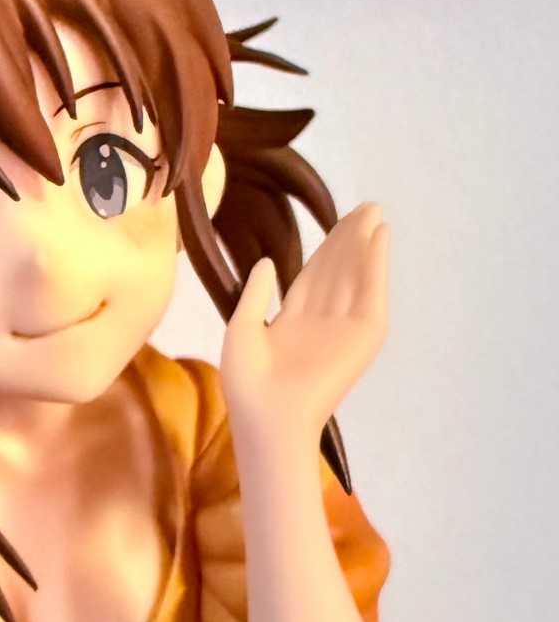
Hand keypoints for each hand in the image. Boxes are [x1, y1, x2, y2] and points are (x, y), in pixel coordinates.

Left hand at [219, 204, 388, 451]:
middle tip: (365, 205)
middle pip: (339, 270)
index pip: (313, 276)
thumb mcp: (241, 329)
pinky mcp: (364, 336)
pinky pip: (372, 293)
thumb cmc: (248, 383)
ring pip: (356, 276)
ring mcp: (345, 328)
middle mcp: (322, 322)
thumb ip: (256, 294)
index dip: (326, 247)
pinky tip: (380, 237)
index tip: (339, 219)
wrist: (268, 417)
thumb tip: (267, 263)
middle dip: (350, 238)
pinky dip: (377, 264)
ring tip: (374, 212)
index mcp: (293, 322)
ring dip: (366, 243)